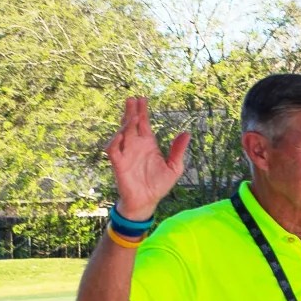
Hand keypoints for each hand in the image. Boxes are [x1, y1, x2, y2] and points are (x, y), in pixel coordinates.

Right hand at [107, 96, 189, 218]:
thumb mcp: (174, 167)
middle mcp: (136, 146)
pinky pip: (113, 150)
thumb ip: (178, 151)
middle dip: (131, 111)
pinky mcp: (119, 164)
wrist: (147, 201)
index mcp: (148, 145)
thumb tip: (187, 133)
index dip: (143, 111)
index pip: (144, 124)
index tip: (142, 98)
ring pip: (122, 134)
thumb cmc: (159, 185)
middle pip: (131, 124)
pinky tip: (121, 135)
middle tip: (132, 99)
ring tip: (132, 115)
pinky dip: (115, 142)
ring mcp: (126, 154)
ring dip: (125, 124)